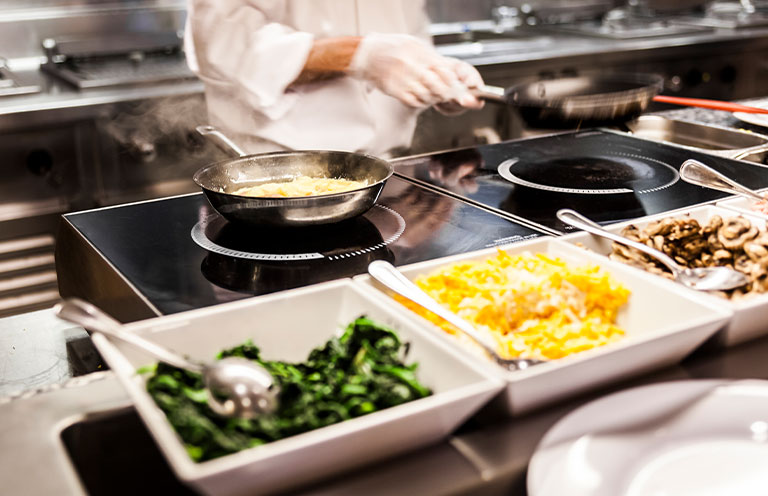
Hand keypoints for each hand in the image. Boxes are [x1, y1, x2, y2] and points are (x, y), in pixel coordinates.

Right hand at [347, 33, 484, 111]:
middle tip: (449, 96)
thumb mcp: (417, 46)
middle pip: (438, 87)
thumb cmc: (395, 49)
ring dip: (432, 99)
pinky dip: (419, 102)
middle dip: (447, 95)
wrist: (368, 54)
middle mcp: (412, 65)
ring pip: (426, 97)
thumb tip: (454, 75)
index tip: (460, 90)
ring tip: (431, 94)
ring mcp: (402, 78)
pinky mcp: (394, 89)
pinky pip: (413, 101)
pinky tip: (419, 96)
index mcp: (421, 53)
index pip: (445, 72)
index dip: (455, 83)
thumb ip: (433, 59)